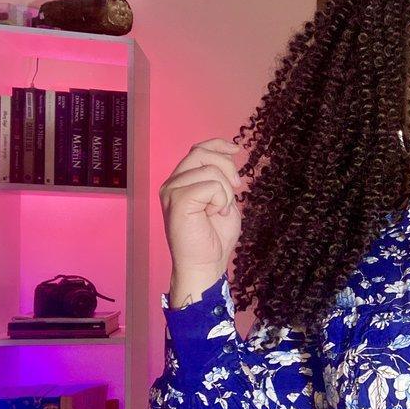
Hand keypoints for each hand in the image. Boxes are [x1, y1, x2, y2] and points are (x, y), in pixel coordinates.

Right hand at [159, 137, 244, 283]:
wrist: (206, 264)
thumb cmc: (215, 238)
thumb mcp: (224, 201)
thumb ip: (222, 180)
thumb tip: (229, 157)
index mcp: (183, 181)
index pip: (197, 150)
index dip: (218, 145)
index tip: (237, 149)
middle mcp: (173, 183)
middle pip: (202, 153)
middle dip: (227, 167)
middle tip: (236, 188)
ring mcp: (172, 190)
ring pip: (210, 170)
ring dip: (225, 192)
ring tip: (218, 211)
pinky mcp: (177, 200)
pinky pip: (210, 186)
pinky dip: (220, 200)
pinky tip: (213, 215)